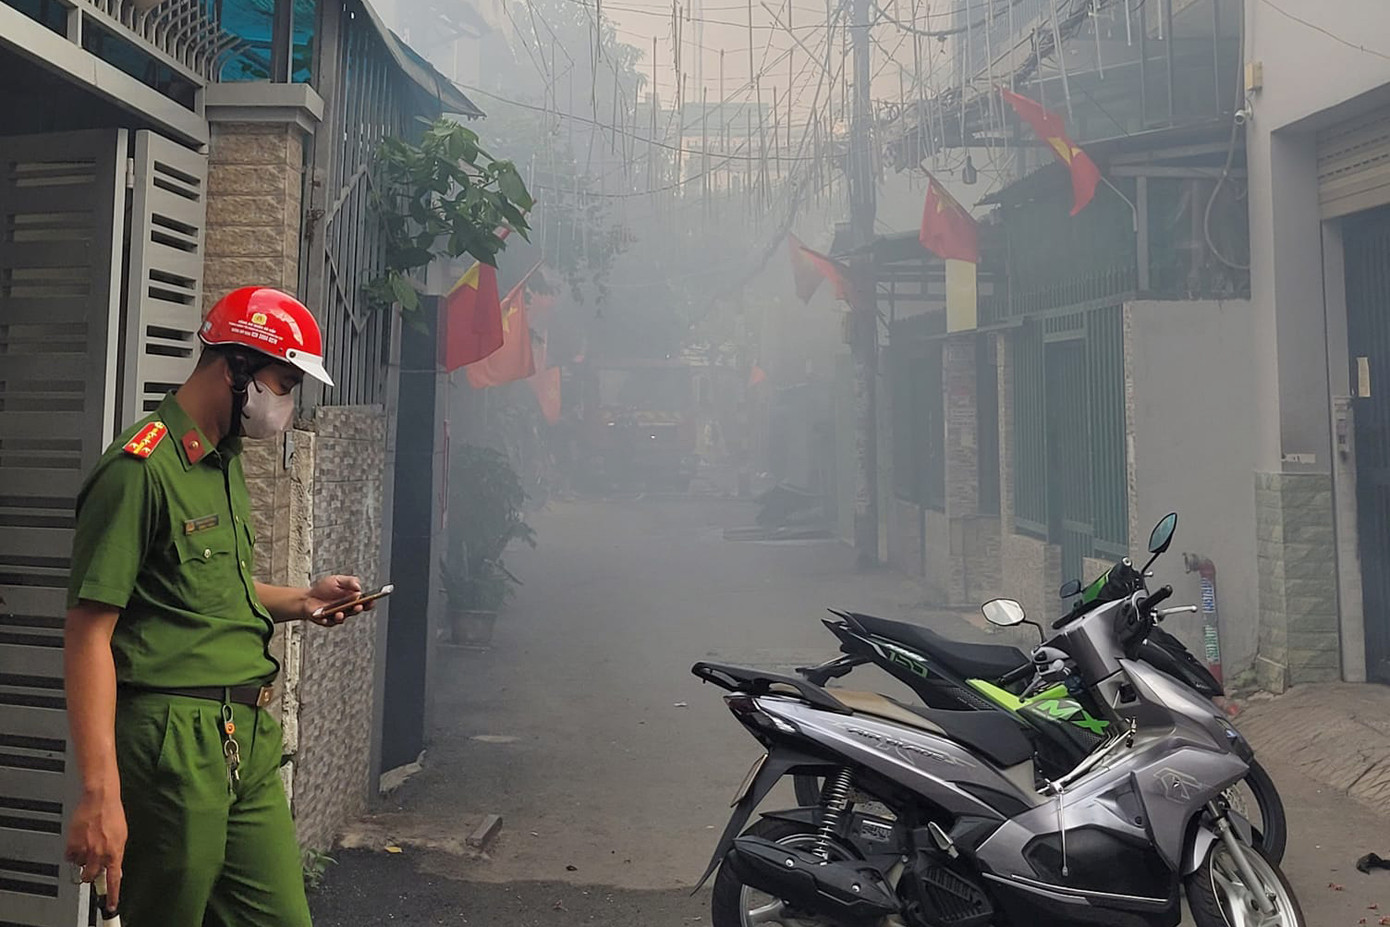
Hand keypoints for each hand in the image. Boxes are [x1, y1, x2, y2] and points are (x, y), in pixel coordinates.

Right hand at [65, 788, 125, 909]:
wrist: (100, 799)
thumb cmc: (112, 814)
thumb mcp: (122, 836)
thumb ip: (117, 854)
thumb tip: (116, 870)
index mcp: (115, 852)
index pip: (114, 880)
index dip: (112, 895)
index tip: (110, 905)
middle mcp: (100, 853)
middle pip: (91, 877)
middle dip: (90, 874)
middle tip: (91, 865)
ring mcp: (85, 850)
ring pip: (80, 867)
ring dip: (82, 861)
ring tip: (88, 845)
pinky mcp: (72, 844)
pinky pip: (70, 857)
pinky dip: (73, 853)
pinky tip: (79, 842)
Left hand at [305, 575, 370, 626]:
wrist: (307, 597)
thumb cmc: (323, 589)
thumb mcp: (337, 580)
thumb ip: (349, 581)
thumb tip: (359, 587)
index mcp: (351, 599)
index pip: (364, 602)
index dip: (369, 603)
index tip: (371, 600)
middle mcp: (346, 609)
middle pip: (355, 611)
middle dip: (357, 609)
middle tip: (358, 606)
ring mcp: (336, 616)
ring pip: (342, 618)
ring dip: (342, 616)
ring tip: (339, 613)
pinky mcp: (326, 621)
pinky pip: (328, 622)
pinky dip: (327, 620)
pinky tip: (325, 618)